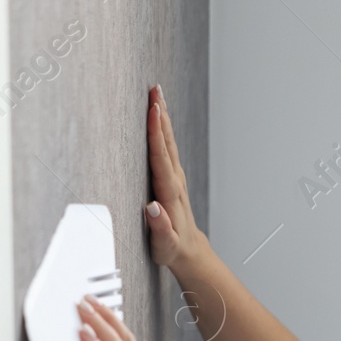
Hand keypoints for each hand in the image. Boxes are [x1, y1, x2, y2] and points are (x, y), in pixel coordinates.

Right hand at [144, 84, 206, 270]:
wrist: (188, 250)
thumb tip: (153, 209)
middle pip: (166, 142)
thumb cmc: (173, 249)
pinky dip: (162, 129)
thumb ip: (160, 228)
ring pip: (168, 142)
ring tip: (156, 94)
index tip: (153, 111)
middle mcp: (175, 181)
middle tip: (155, 89)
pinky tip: (159, 117)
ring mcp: (175, 177)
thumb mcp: (164, 245)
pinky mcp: (173, 177)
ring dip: (163, 117)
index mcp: (170, 193)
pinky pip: (167, 147)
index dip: (155, 133)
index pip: (161, 158)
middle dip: (160, 115)